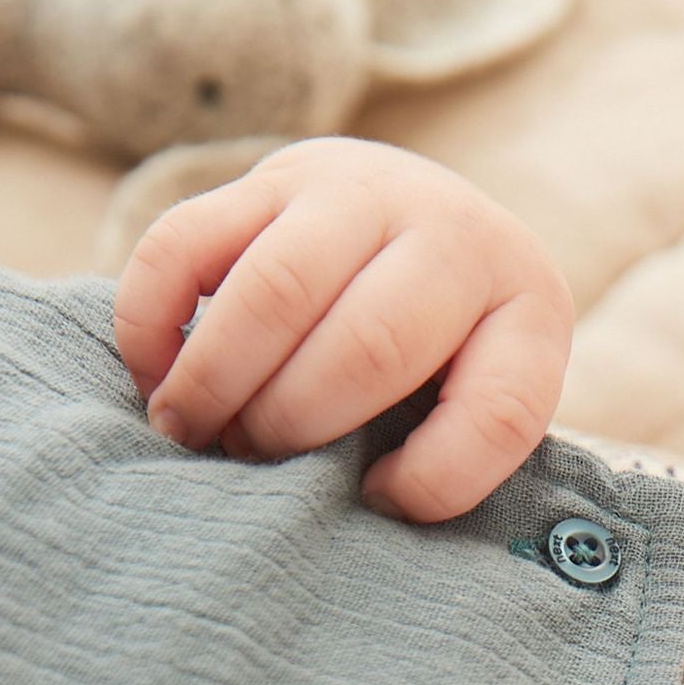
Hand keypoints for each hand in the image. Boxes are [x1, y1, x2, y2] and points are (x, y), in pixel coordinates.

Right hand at [112, 137, 577, 523]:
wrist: (425, 222)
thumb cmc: (450, 352)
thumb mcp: (482, 397)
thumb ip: (449, 449)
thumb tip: (357, 506)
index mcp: (527, 308)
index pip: (498, 411)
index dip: (435, 481)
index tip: (379, 501)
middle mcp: (450, 232)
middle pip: (370, 346)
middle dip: (297, 426)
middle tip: (250, 468)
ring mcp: (356, 190)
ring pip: (276, 288)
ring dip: (219, 378)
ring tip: (190, 433)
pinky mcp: (269, 178)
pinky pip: (187, 241)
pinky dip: (155, 318)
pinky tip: (155, 377)